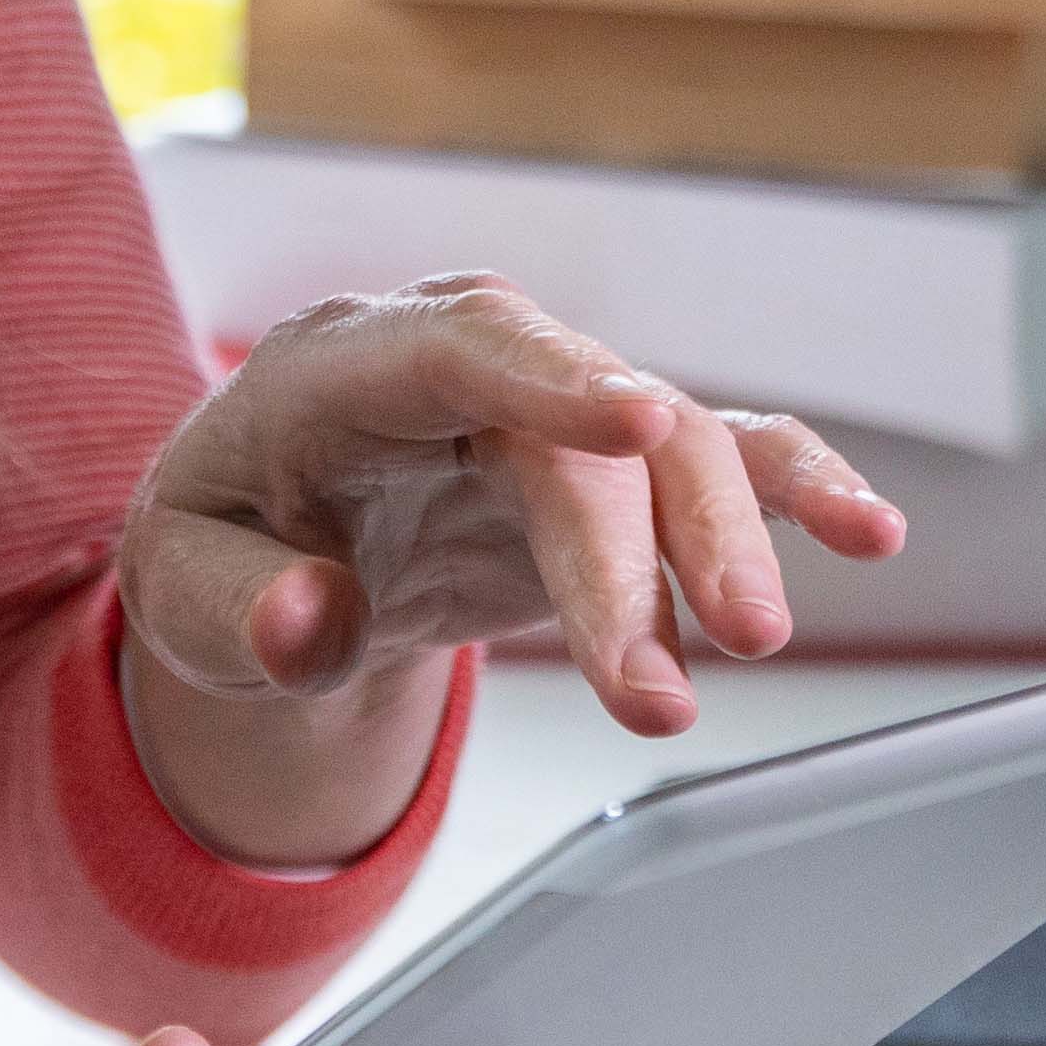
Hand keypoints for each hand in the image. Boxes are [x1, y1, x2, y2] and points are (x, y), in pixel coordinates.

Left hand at [123, 275, 909, 739]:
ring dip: (722, 545)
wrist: (269, 543)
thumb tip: (309, 621)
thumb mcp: (175, 592)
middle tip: (662, 698)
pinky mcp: (614, 463)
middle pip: (579, 433)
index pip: (457, 347)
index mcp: (341, 367)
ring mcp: (551, 405)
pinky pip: (718, 455)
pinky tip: (869, 530)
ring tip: (755, 647)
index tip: (637, 423)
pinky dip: (793, 488)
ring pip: (668, 446)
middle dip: (635, 558)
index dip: (552, 380)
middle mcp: (465, 362)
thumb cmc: (221, 548)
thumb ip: (233, 610)